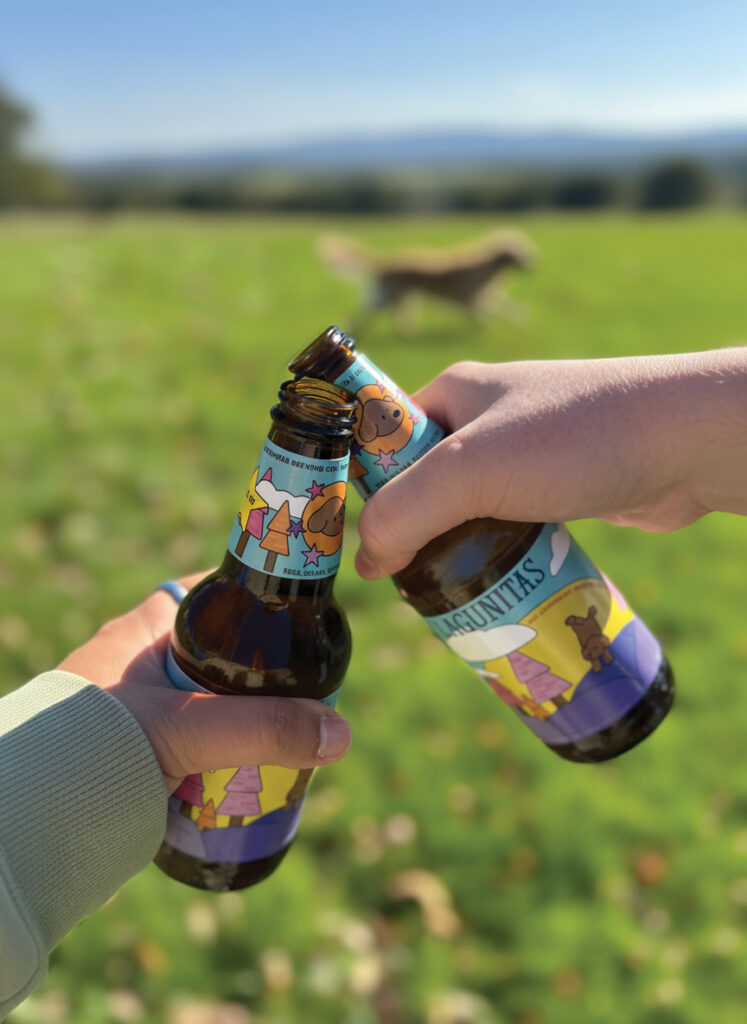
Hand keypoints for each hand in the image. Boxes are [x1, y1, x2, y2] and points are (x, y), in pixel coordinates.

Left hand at [58, 573, 352, 792]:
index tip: (290, 617)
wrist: (31, 820)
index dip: (250, 600)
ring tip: (278, 739)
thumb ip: (265, 728)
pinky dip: (214, 753)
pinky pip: (187, 739)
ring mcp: (131, 707)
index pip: (207, 594)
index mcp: (139, 631)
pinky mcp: (131, 749)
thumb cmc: (99, 747)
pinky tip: (239, 773)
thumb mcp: (190, 728)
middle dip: (255, 676)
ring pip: (204, 701)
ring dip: (237, 721)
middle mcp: (133, 662)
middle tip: (296, 693)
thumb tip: (338, 736)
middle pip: (214, 654)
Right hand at [355, 349, 746, 578]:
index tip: (359, 545)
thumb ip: (404, 511)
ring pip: (464, 510)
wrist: (685, 442)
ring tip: (444, 596)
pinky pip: (504, 525)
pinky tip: (491, 587)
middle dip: (409, 533)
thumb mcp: (470, 469)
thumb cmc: (576, 439)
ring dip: (453, 551)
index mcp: (450, 392)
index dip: (360, 492)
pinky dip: (494, 555)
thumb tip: (366, 560)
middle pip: (419, 483)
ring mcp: (522, 453)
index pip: (379, 441)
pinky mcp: (555, 487)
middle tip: (405, 584)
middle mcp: (482, 417)